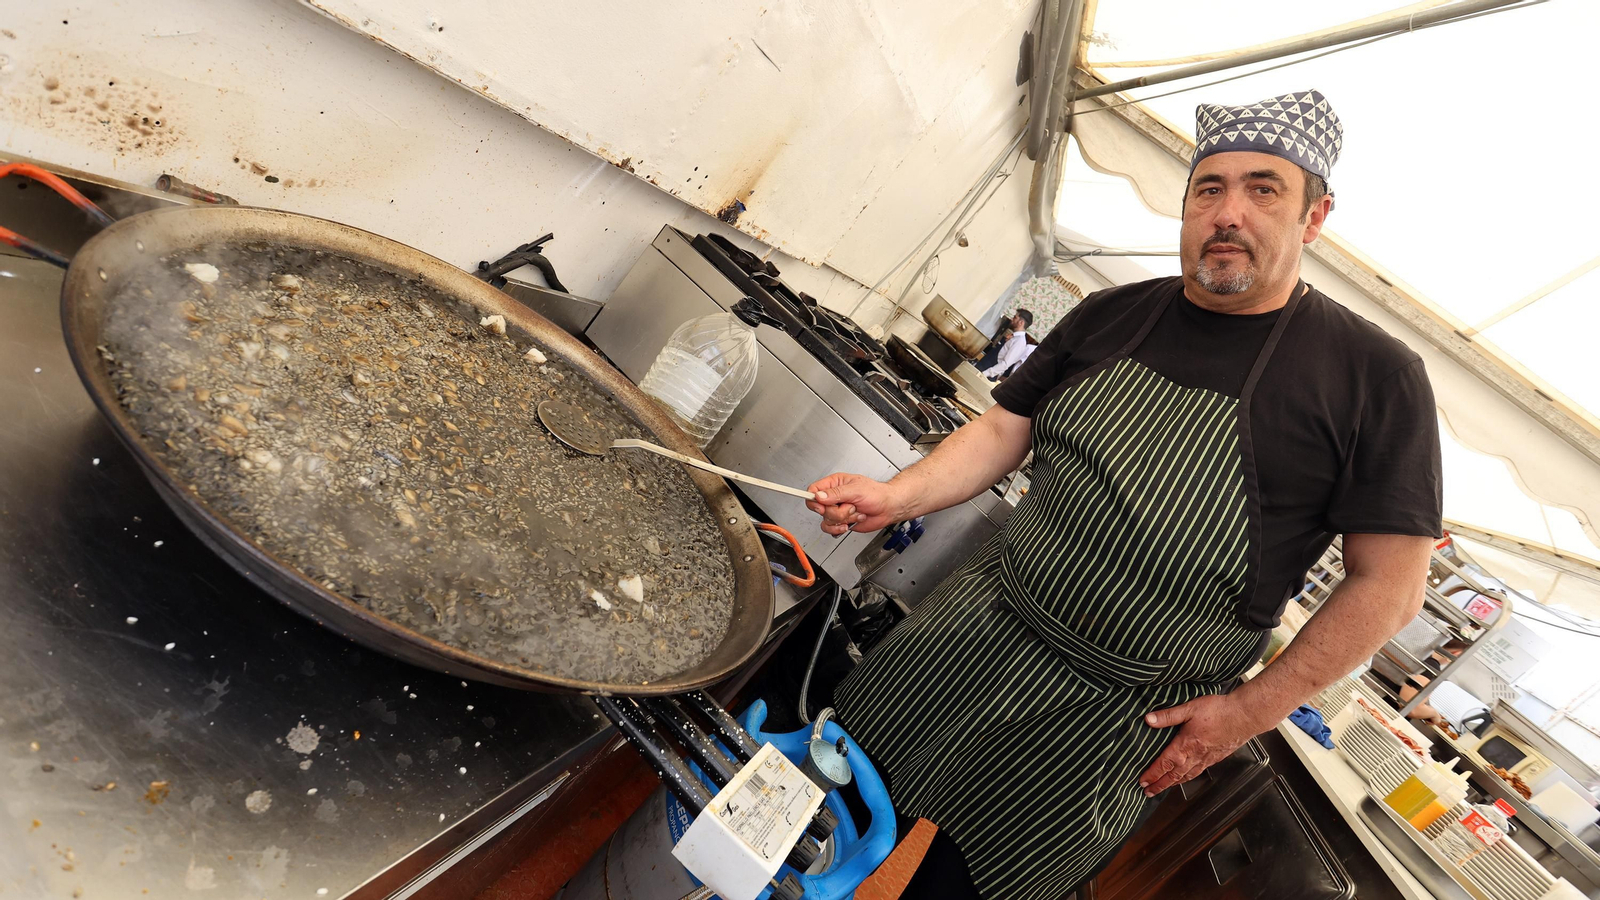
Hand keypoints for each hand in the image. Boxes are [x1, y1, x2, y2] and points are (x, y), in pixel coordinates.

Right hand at [804, 473, 903, 536]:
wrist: (888, 508)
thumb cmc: (877, 494)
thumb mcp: (856, 490)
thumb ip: (836, 493)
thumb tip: (819, 496)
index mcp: (835, 484)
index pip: (814, 490)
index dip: (815, 500)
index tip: (822, 505)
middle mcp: (834, 497)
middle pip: (820, 508)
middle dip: (837, 511)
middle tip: (850, 506)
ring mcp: (837, 509)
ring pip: (826, 519)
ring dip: (843, 519)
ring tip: (855, 512)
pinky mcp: (841, 521)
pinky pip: (830, 528)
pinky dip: (840, 528)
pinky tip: (850, 523)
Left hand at [1137, 693, 1271, 796]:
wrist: (1244, 717)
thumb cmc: (1218, 711)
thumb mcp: (1189, 708)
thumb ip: (1168, 715)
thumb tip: (1148, 719)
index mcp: (1185, 745)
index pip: (1164, 764)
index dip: (1152, 774)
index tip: (1142, 782)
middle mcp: (1194, 756)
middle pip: (1173, 775)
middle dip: (1159, 784)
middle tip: (1148, 792)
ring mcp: (1206, 759)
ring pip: (1186, 776)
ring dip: (1172, 784)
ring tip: (1163, 788)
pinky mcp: (1215, 758)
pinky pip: (1197, 772)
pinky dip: (1187, 778)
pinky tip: (1185, 777)